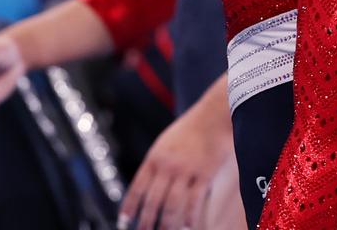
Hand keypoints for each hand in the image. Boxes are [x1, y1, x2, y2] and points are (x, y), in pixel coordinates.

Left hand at [118, 107, 234, 229]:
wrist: (212, 117)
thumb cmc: (188, 130)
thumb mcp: (164, 143)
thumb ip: (156, 163)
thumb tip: (147, 184)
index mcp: (154, 158)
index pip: (138, 186)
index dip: (130, 205)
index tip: (124, 219)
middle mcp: (167, 166)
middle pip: (153, 199)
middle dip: (147, 219)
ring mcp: (186, 171)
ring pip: (173, 204)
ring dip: (167, 223)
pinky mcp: (204, 175)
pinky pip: (194, 201)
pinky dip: (190, 216)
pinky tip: (187, 226)